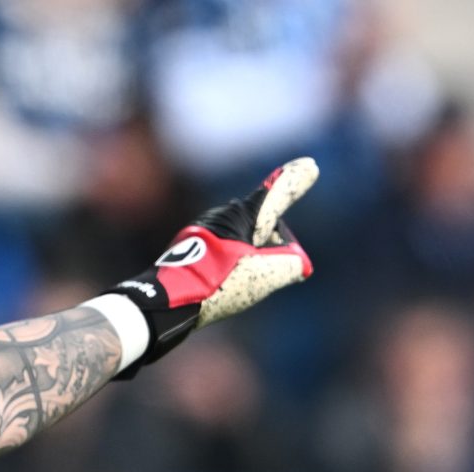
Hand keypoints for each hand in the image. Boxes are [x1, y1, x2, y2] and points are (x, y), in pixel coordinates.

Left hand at [103, 157, 316, 377]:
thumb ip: (292, 264)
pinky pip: (221, 253)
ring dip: (248, 260)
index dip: (296, 180)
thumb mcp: (265, 275)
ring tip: (232, 286)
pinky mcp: (188, 248)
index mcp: (243, 215)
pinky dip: (229, 268)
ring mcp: (202, 231)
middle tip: (264, 274)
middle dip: (270, 247)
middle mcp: (222, 215)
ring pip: (240, 242)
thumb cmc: (215, 284)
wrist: (164, 303)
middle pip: (261, 226)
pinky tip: (218, 288)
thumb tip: (298, 264)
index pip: (277, 193)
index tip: (309, 165)